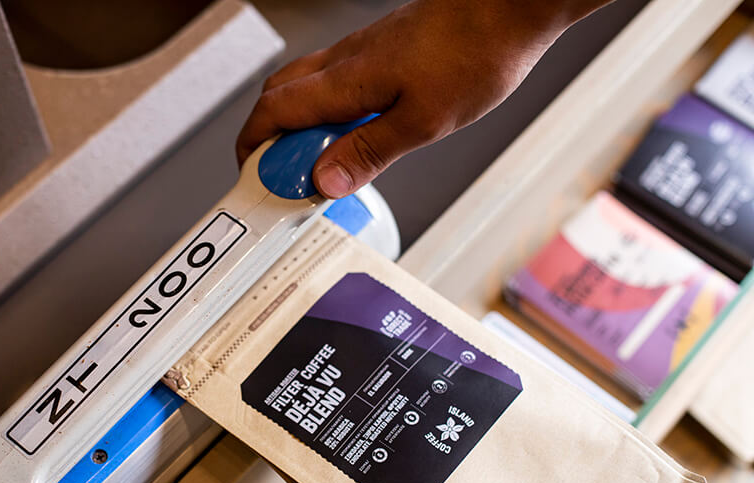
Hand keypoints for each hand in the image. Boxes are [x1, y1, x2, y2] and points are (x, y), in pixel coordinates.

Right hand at [236, 0, 606, 197]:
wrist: (508, 8)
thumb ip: (368, 152)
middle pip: (276, 100)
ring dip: (299, 130)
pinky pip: (331, 86)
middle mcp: (342, 64)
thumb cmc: (476, 52)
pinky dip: (326, 117)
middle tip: (289, 182)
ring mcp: (359, 56)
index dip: (253, 152)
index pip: (271, 114)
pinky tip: (353, 137)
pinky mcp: (379, 54)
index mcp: (344, 81)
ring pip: (303, 91)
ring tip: (322, 166)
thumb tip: (324, 182)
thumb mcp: (423, 122)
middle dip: (269, 143)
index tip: (261, 186)